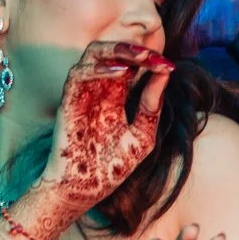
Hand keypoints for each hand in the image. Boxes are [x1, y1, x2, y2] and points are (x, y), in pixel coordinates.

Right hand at [41, 40, 171, 211]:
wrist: (86, 190)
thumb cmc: (112, 167)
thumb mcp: (143, 136)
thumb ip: (152, 106)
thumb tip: (165, 74)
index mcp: (115, 96)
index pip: (131, 66)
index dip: (149, 61)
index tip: (170, 66)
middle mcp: (98, 90)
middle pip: (111, 53)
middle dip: (134, 49)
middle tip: (155, 56)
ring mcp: (82, 94)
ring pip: (92, 55)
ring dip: (117, 51)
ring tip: (142, 57)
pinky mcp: (68, 102)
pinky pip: (78, 75)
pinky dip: (99, 69)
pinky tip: (122, 73)